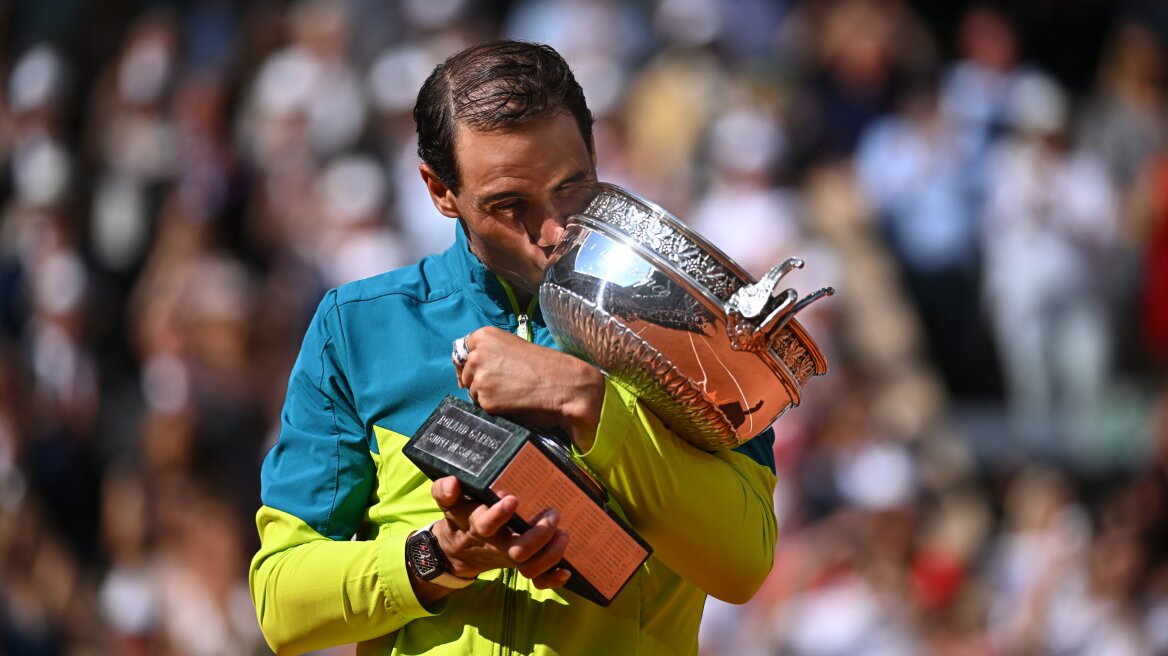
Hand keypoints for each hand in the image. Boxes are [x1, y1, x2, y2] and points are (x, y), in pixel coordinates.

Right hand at [425, 477, 570, 591]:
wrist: (458, 549)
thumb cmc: (461, 517)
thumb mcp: (449, 502)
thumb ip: (445, 490)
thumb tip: (453, 482)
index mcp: (478, 526)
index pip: (486, 524)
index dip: (499, 514)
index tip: (512, 499)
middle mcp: (496, 545)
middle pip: (517, 550)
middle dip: (539, 535)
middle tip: (552, 514)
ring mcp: (509, 557)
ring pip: (530, 566)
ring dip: (550, 554)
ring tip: (563, 534)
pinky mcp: (519, 565)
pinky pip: (536, 579)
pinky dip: (551, 579)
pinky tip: (566, 571)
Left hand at [456, 326, 603, 449]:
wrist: (565, 385)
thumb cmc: (546, 366)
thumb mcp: (514, 347)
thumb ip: (491, 353)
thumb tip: (474, 370)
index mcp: (485, 336)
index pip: (461, 352)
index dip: (469, 364)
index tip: (476, 372)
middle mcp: (478, 355)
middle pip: (466, 373)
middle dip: (479, 381)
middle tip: (504, 384)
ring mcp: (480, 378)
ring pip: (473, 392)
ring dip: (487, 395)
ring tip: (512, 393)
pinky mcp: (486, 400)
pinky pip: (483, 407)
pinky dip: (495, 408)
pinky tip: (513, 403)